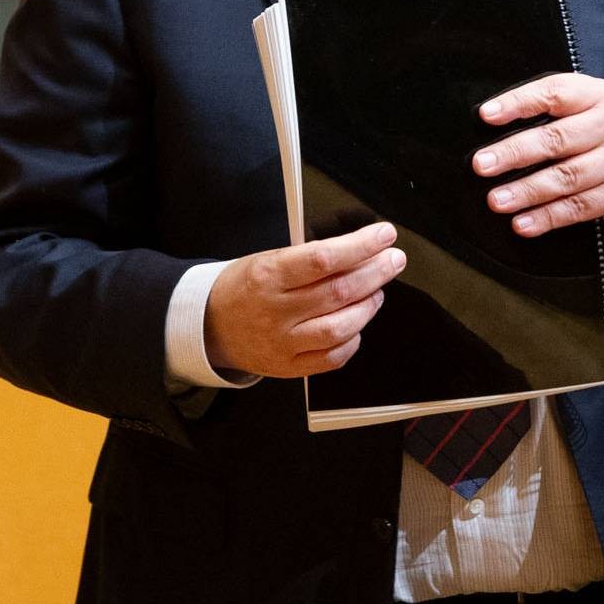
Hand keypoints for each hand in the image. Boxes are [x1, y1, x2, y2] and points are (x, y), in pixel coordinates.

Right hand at [202, 222, 405, 378]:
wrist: (210, 326)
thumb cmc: (245, 287)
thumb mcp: (267, 259)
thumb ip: (310, 257)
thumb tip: (360, 249)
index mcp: (268, 275)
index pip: (324, 258)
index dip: (361, 246)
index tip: (384, 236)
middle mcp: (277, 311)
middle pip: (339, 292)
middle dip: (376, 272)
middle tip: (393, 260)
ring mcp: (283, 342)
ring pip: (341, 327)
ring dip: (369, 306)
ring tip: (377, 291)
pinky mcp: (289, 367)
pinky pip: (333, 357)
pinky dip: (353, 339)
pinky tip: (357, 323)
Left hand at [475, 72, 603, 234]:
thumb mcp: (599, 102)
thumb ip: (560, 105)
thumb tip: (501, 118)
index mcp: (601, 95)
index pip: (557, 93)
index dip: (520, 102)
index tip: (488, 114)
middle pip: (558, 139)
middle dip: (515, 152)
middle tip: (483, 164)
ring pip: (567, 178)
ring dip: (528, 191)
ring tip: (498, 199)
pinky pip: (579, 207)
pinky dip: (549, 217)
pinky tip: (525, 223)